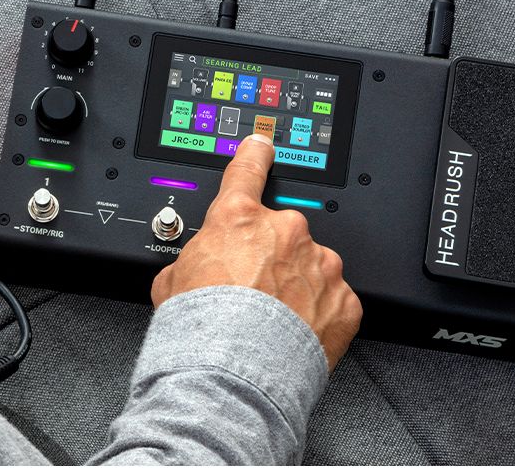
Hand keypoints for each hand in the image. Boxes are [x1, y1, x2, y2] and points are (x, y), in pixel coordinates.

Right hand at [150, 134, 361, 370]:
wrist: (236, 369)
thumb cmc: (201, 326)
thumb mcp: (170, 281)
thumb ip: (189, 262)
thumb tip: (190, 270)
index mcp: (238, 220)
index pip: (247, 172)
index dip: (255, 155)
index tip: (263, 145)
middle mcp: (285, 233)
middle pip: (281, 234)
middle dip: (271, 257)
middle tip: (252, 293)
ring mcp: (320, 265)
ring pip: (311, 267)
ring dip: (297, 287)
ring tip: (273, 323)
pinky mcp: (344, 301)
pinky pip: (333, 301)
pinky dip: (318, 315)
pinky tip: (296, 335)